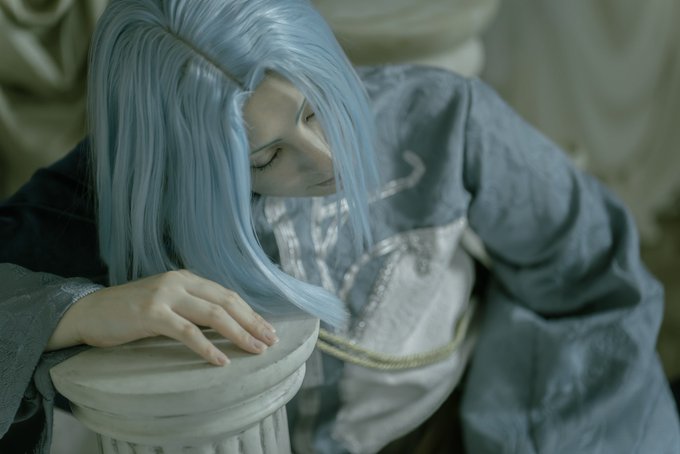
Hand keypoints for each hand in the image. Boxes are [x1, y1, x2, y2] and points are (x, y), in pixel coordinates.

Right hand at [46, 270, 278, 365]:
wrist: (89, 313)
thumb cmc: (129, 312)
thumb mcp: (166, 302)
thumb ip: (192, 306)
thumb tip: (225, 324)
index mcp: (186, 278)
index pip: (226, 295)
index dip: (250, 312)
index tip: (268, 329)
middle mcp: (179, 282)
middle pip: (226, 302)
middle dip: (252, 322)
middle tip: (271, 341)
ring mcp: (165, 295)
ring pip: (213, 315)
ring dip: (238, 334)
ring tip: (255, 350)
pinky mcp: (151, 314)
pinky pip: (187, 331)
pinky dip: (207, 347)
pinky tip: (221, 360)